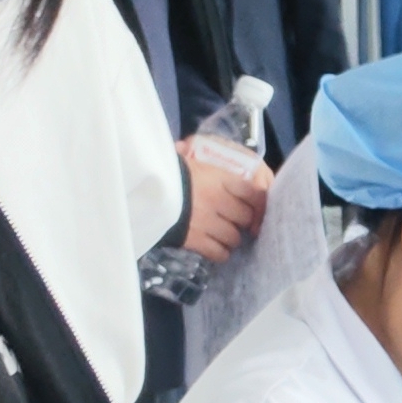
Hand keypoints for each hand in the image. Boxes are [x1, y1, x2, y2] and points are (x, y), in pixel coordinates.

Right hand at [179, 140, 272, 263]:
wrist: (141, 190)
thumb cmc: (167, 172)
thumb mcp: (189, 161)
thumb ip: (205, 164)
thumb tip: (195, 150)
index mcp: (219, 178)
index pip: (254, 193)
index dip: (260, 204)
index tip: (257, 209)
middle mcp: (217, 200)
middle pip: (245, 217)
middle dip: (244, 221)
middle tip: (238, 221)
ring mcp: (207, 222)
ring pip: (234, 237)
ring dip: (231, 238)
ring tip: (224, 235)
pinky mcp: (194, 240)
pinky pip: (219, 252)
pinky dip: (220, 253)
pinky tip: (216, 248)